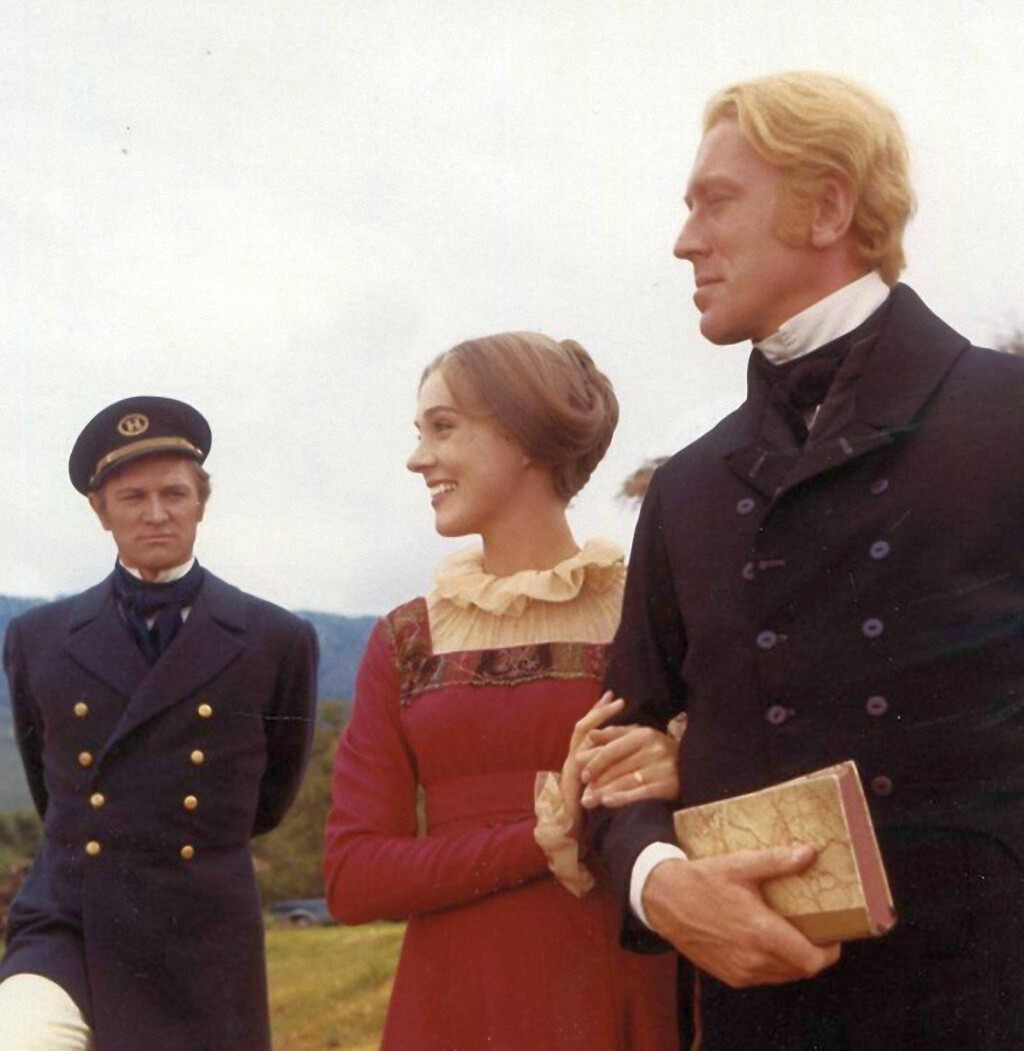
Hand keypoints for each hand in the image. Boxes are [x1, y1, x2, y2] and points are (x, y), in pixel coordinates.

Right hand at [559, 692, 624, 830]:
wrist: (567, 836)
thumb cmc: (585, 815)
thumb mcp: (600, 790)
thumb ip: (607, 777)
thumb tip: (627, 765)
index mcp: (579, 762)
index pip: (588, 733)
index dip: (599, 716)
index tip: (614, 701)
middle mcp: (572, 761)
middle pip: (583, 728)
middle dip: (599, 712)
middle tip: (615, 696)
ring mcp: (571, 767)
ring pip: (581, 735)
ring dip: (598, 718)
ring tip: (617, 704)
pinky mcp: (571, 777)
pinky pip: (583, 754)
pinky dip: (596, 740)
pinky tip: (607, 730)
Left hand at [577, 723, 679, 808]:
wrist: (694, 767)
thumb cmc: (659, 751)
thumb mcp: (639, 738)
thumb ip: (614, 735)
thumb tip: (590, 735)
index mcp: (644, 734)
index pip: (612, 749)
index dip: (595, 762)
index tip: (582, 775)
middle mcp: (654, 749)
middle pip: (618, 767)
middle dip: (597, 782)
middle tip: (582, 795)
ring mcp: (663, 768)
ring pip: (626, 781)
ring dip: (604, 793)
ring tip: (589, 802)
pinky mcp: (669, 786)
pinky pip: (641, 793)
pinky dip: (623, 798)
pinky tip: (608, 802)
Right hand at [642, 847, 841, 987]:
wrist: (663, 900)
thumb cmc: (701, 881)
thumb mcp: (739, 866)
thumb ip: (777, 861)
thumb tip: (810, 852)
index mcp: (761, 934)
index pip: (811, 960)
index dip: (829, 952)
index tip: (833, 936)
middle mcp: (753, 960)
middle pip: (801, 970)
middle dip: (812, 953)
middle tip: (813, 929)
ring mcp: (740, 972)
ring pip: (783, 975)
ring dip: (793, 960)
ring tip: (790, 934)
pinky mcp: (729, 976)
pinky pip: (763, 977)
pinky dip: (772, 964)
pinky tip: (765, 941)